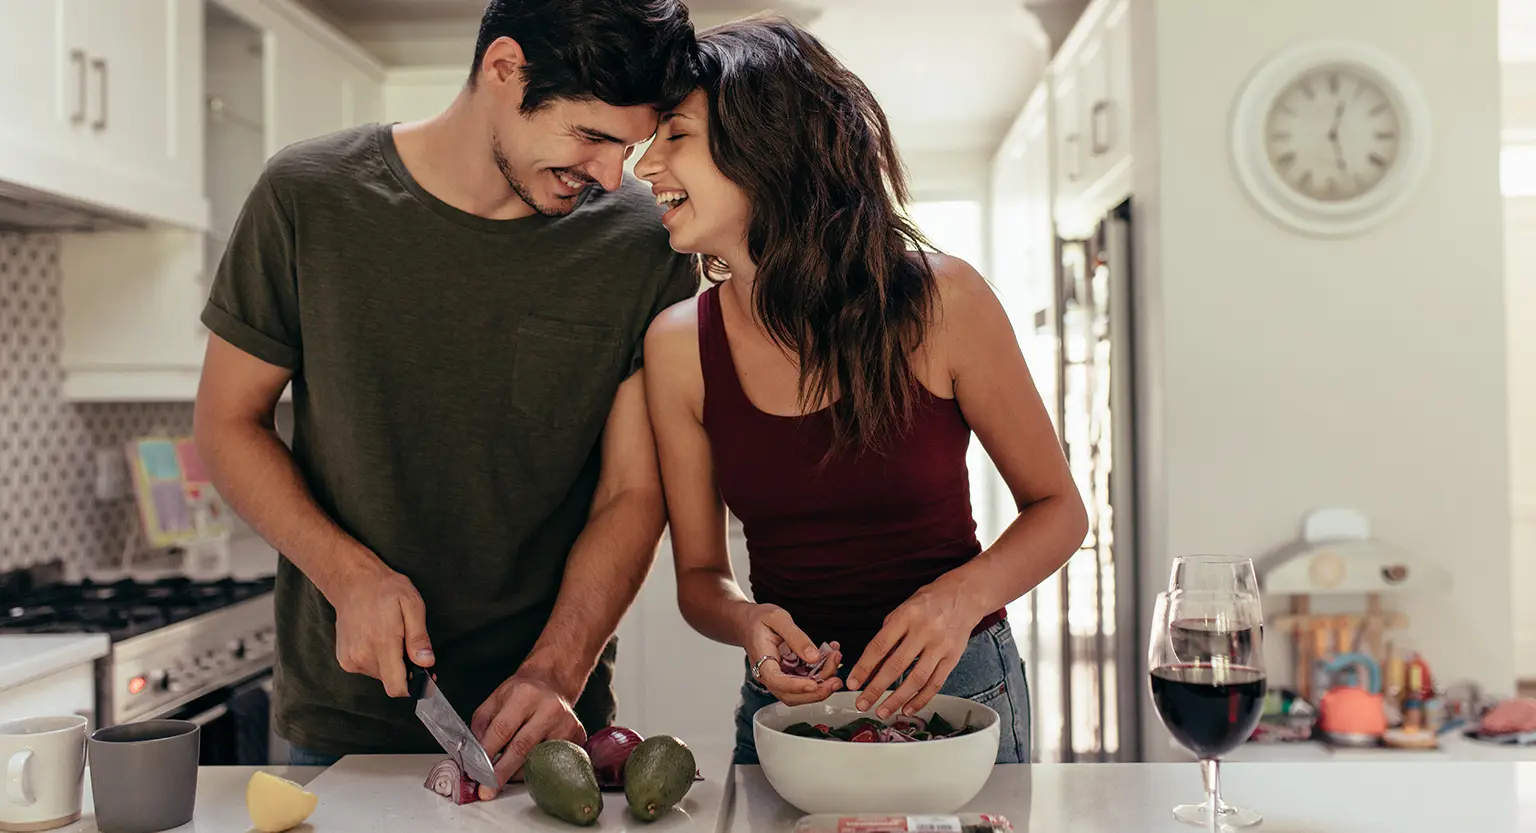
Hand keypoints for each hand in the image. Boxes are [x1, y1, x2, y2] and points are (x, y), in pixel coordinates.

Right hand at [331, 562, 433, 697]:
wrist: (353, 583)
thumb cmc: (385, 590)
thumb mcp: (412, 605)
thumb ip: (419, 638)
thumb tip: (426, 662)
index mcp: (382, 643)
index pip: (396, 687)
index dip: (413, 687)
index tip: (424, 676)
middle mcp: (362, 656)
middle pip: (391, 681)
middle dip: (404, 669)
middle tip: (408, 645)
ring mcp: (350, 659)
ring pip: (380, 676)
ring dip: (390, 664)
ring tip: (390, 637)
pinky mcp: (344, 660)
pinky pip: (368, 669)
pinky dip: (377, 660)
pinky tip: (376, 639)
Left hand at [470, 669, 585, 799]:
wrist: (552, 683)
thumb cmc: (522, 693)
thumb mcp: (495, 700)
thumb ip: (481, 725)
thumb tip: (473, 755)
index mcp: (525, 695)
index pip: (502, 729)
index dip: (487, 753)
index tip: (475, 771)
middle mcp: (549, 708)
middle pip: (522, 748)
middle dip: (501, 772)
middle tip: (487, 790)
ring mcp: (566, 724)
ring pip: (537, 759)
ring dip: (516, 772)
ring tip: (504, 774)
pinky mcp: (577, 737)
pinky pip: (552, 762)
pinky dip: (535, 768)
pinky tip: (526, 765)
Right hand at [741, 605, 842, 705]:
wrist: (750, 623)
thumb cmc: (760, 620)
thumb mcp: (778, 619)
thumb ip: (796, 637)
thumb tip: (814, 657)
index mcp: (762, 664)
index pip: (778, 682)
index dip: (797, 686)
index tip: (815, 684)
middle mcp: (770, 677)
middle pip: (792, 696)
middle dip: (816, 692)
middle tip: (836, 681)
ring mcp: (780, 679)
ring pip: (802, 693)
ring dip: (823, 683)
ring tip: (836, 661)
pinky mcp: (790, 676)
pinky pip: (807, 681)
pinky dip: (822, 674)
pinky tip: (831, 657)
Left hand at [846, 578, 982, 719]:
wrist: (965, 595)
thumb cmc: (930, 601)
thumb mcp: (903, 608)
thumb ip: (888, 634)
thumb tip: (870, 664)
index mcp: (906, 616)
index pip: (879, 646)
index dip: (864, 667)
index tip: (853, 682)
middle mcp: (924, 631)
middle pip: (896, 666)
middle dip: (876, 689)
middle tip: (862, 703)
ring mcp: (940, 646)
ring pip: (916, 679)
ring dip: (897, 699)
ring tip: (882, 711)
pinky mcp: (952, 658)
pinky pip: (935, 684)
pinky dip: (920, 699)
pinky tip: (907, 708)